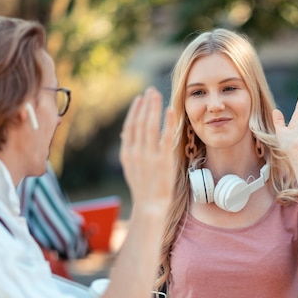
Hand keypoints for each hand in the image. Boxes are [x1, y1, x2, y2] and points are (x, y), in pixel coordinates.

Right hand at [119, 87, 175, 214]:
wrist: (149, 206)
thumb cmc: (143, 187)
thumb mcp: (130, 167)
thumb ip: (129, 149)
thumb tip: (126, 132)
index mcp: (127, 153)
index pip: (130, 126)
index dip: (135, 110)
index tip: (140, 98)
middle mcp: (136, 152)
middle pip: (140, 122)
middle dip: (145, 104)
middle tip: (151, 91)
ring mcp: (149, 156)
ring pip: (150, 126)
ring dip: (154, 108)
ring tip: (158, 95)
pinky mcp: (163, 161)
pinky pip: (165, 137)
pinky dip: (168, 122)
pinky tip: (171, 110)